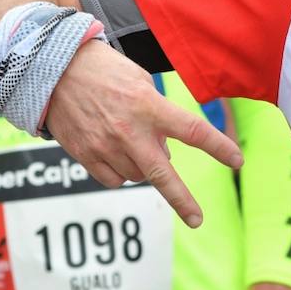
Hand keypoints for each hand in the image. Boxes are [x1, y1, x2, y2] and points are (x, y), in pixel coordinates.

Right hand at [44, 40, 242, 226]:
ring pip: (138, 176)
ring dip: (145, 166)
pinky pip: (113, 179)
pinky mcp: (84, 156)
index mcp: (148, 106)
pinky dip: (122, 172)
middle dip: (182, 200)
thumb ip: (158, 116)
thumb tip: (164, 152)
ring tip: (133, 140)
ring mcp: (104, 146)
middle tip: (197, 220)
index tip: (237, 161)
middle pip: (162, 173)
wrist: (53, 69)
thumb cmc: (105, 71)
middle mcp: (128, 130)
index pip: (192, 130)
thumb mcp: (141, 82)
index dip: (218, 147)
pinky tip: (116, 151)